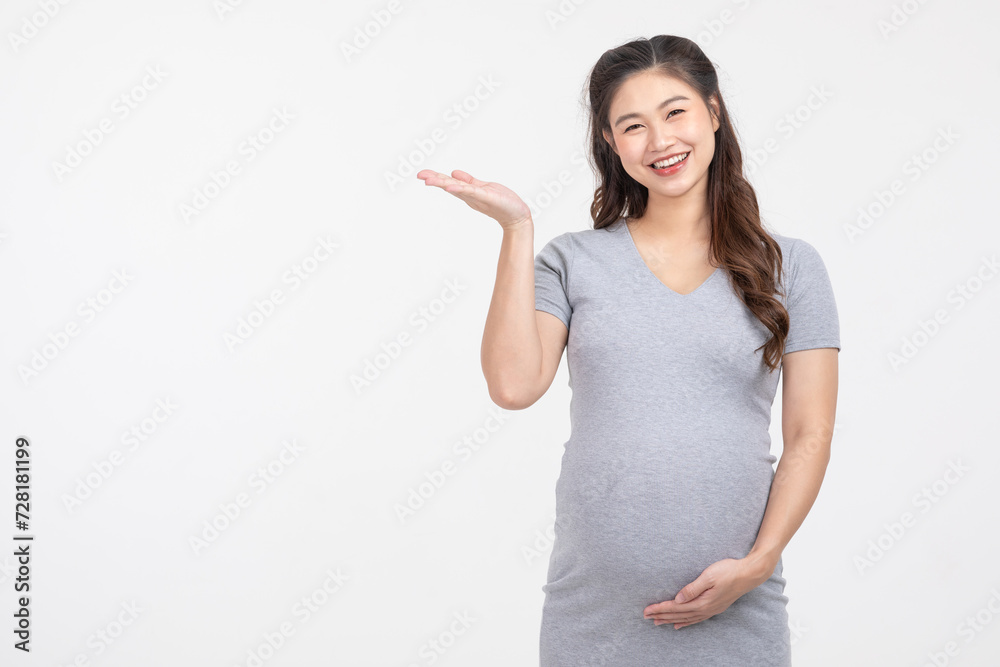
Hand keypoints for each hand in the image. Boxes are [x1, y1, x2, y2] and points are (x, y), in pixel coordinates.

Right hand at [417, 169, 531, 229]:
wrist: (516, 214)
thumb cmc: (502, 201)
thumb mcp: (482, 187)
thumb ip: (468, 181)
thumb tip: (454, 172)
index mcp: (467, 191)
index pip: (449, 182)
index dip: (436, 177)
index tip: (421, 174)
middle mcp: (470, 194)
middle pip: (449, 185)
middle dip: (435, 180)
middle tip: (420, 176)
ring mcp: (477, 196)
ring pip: (457, 188)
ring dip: (443, 184)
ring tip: (429, 180)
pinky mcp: (487, 197)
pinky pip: (472, 192)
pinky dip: (461, 189)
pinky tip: (451, 187)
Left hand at [643, 557, 766, 629]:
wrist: (750, 574)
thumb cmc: (729, 571)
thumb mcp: (709, 576)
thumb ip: (693, 588)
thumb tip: (678, 598)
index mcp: (703, 602)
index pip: (676, 607)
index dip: (660, 608)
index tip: (647, 610)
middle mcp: (706, 609)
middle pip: (679, 615)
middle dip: (662, 615)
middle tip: (646, 617)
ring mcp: (711, 610)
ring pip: (686, 618)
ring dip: (671, 620)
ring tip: (658, 622)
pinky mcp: (715, 607)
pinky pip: (696, 619)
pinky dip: (686, 622)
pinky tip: (679, 625)